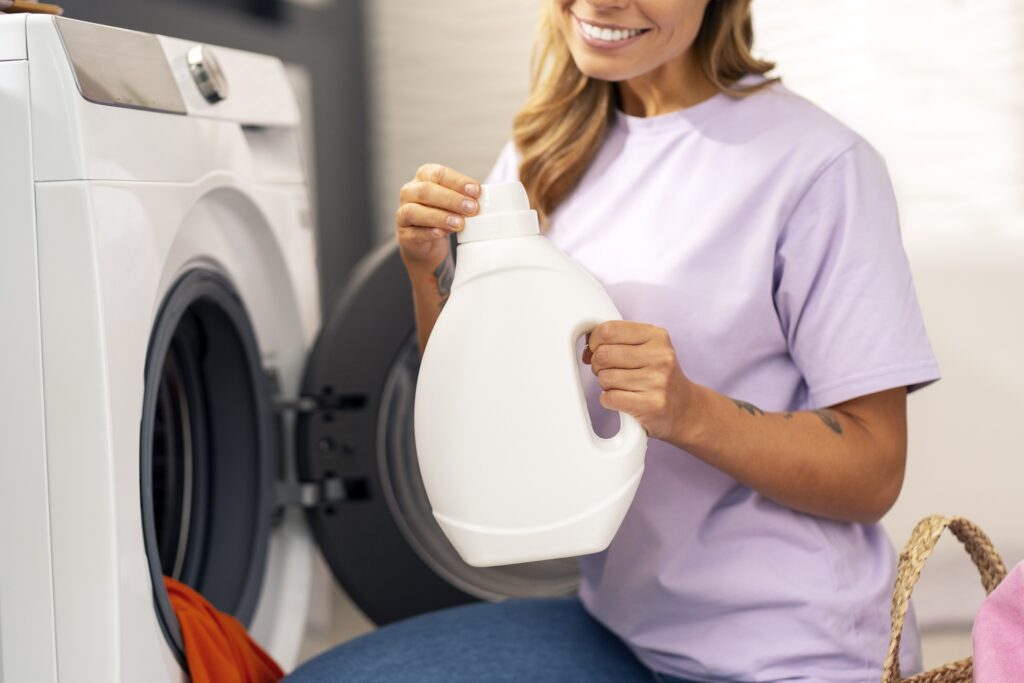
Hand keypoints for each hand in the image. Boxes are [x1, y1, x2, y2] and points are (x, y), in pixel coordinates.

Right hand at [396, 163, 480, 273]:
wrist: (426, 242)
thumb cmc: (443, 214)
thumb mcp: (454, 201)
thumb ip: (465, 197)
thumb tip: (485, 198)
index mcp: (423, 177)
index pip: (438, 174)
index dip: (458, 182)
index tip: (477, 191)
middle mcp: (410, 192)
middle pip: (426, 191)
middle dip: (452, 199)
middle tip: (472, 208)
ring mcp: (403, 213)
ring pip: (415, 211)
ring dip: (440, 216)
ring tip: (460, 223)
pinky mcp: (404, 234)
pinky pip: (414, 232)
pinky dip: (429, 232)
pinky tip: (442, 233)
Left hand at [583, 321, 699, 441]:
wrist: (685, 408)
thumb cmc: (658, 375)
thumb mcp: (648, 347)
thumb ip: (618, 340)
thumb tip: (587, 348)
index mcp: (657, 336)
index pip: (609, 330)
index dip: (595, 341)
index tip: (597, 349)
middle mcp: (660, 357)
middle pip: (603, 355)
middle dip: (598, 364)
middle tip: (607, 370)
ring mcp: (657, 381)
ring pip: (604, 378)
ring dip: (605, 384)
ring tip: (621, 385)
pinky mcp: (651, 405)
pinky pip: (609, 398)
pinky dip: (608, 400)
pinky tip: (623, 398)